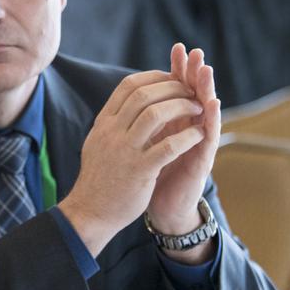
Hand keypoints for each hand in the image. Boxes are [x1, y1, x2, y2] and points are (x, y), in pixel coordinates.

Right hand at [60, 69, 206, 255]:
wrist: (90, 211)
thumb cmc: (100, 177)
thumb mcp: (99, 142)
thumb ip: (114, 122)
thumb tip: (131, 102)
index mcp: (103, 123)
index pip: (129, 86)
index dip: (155, 78)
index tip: (174, 80)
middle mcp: (111, 132)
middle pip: (144, 94)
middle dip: (174, 88)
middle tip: (192, 93)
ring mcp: (124, 151)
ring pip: (156, 114)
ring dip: (182, 107)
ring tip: (199, 110)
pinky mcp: (139, 171)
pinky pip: (168, 147)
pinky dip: (187, 137)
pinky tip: (199, 135)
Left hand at [148, 43, 219, 235]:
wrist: (162, 208)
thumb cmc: (153, 175)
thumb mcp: (144, 143)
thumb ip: (146, 122)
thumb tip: (131, 98)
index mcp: (172, 122)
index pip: (177, 89)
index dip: (177, 69)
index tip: (176, 48)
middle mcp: (188, 129)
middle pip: (193, 94)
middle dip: (193, 72)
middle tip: (195, 51)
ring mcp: (197, 143)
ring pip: (204, 111)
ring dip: (205, 89)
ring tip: (206, 69)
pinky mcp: (201, 161)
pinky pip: (207, 137)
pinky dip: (210, 119)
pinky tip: (212, 104)